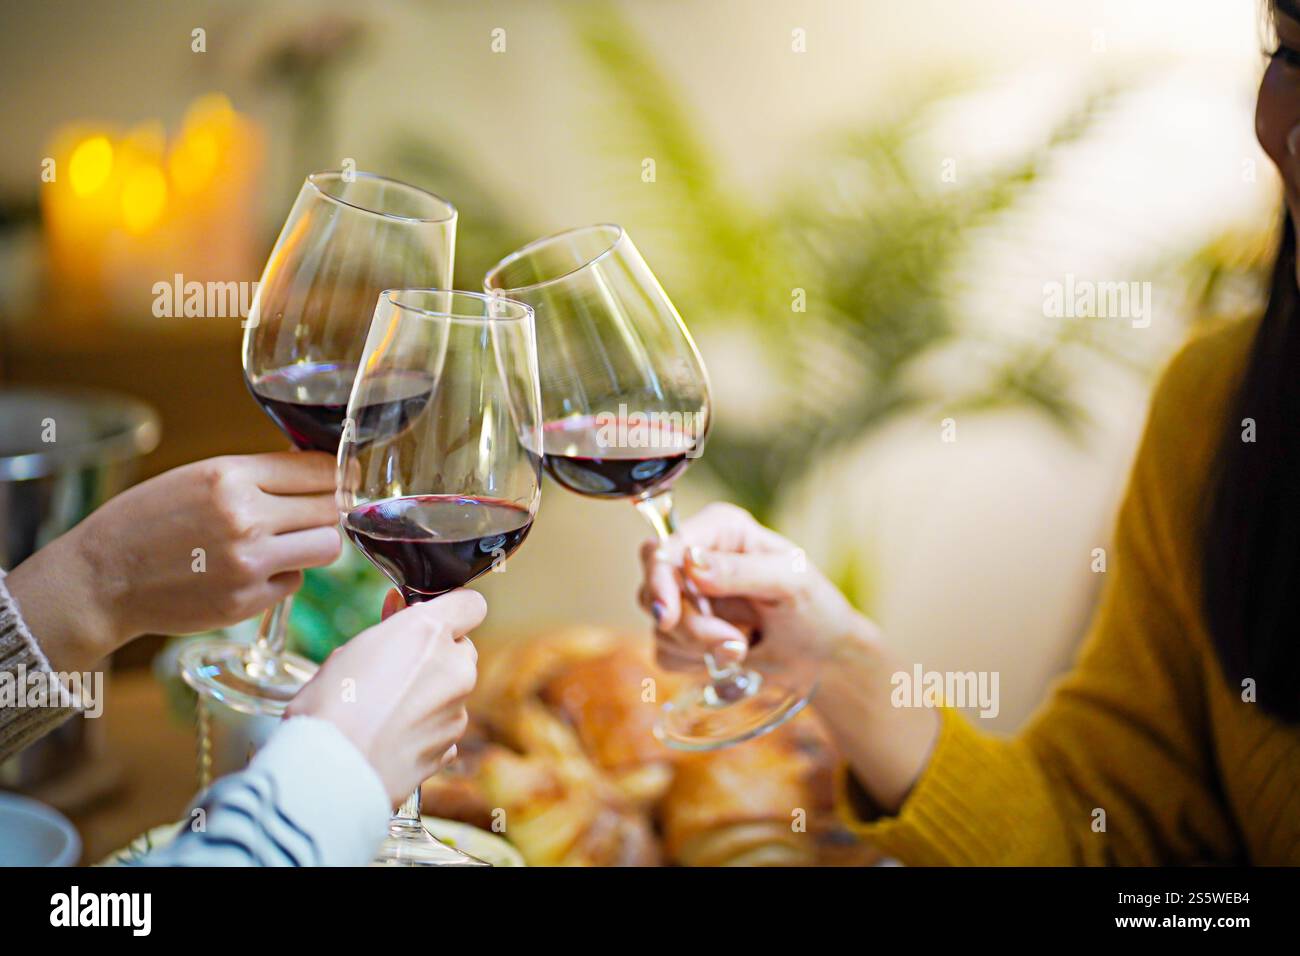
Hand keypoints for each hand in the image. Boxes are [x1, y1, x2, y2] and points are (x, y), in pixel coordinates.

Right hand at [6, 453, 340, 672]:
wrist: (101, 578)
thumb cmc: (149, 521)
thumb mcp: (199, 477)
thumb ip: (259, 475)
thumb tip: (320, 473)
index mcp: (231, 476)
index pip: (320, 469)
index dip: (338, 474)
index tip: (344, 478)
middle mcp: (245, 518)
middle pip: (331, 508)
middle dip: (328, 510)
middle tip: (312, 514)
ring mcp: (248, 563)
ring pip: (327, 547)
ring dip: (315, 544)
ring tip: (288, 542)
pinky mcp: (247, 601)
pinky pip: (295, 582)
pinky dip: (283, 576)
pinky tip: (251, 571)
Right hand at [285, 589, 482, 806]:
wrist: (329, 771)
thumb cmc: (329, 706)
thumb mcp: (351, 649)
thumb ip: (390, 630)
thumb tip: (403, 614)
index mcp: (429, 633)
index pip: (471, 604)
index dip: (451, 610)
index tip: (434, 618)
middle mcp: (454, 668)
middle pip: (461, 650)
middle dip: (437, 656)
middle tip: (398, 667)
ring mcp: (457, 710)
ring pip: (453, 691)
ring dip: (430, 695)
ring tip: (385, 710)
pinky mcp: (450, 746)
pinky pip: (444, 727)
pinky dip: (426, 729)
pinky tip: (392, 736)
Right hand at [639, 501, 937, 810]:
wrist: (821, 658)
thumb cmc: (815, 609)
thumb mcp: (790, 582)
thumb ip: (741, 570)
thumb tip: (690, 562)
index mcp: (720, 530)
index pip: (666, 546)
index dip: (659, 579)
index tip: (668, 615)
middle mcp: (695, 557)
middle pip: (655, 587)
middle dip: (690, 624)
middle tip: (735, 643)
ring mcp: (685, 596)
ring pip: (660, 625)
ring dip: (701, 646)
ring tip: (744, 646)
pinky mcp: (681, 633)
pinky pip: (665, 651)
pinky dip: (697, 662)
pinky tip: (731, 656)